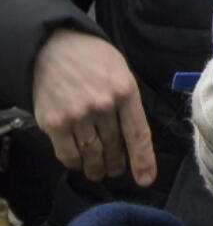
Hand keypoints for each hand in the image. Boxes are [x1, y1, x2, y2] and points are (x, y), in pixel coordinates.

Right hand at [32, 29, 155, 185]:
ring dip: (97, 167)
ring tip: (100, 171)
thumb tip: (133, 136)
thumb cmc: (92, 59)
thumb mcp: (120, 73)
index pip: (138, 133)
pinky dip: (75, 162)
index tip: (146, 179)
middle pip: (114, 146)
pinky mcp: (53, 122)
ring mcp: (77, 114)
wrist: (52, 47)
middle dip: (117, 163)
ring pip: (92, 153)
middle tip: (117, 170)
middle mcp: (102, 105)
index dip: (143, 160)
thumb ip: (127, 102)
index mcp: (125, 91)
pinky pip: (68, 153)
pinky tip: (80, 162)